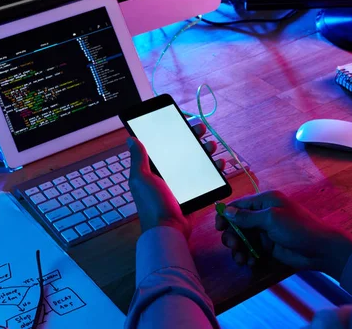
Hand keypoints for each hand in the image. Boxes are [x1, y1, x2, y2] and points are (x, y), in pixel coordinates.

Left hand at [128, 123, 222, 237]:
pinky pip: (206, 177)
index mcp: (153, 169)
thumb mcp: (141, 178)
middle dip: (192, 138)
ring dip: (205, 151)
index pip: (163, 145)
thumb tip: (131, 139)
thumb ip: (138, 158)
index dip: (172, 132)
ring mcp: (181, 184)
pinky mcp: (194, 193)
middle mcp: (167, 175)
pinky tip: (219, 163)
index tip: (181, 121)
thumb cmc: (152, 203)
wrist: (169, 229)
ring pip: (196, 161)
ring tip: (212, 146)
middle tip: (200, 128)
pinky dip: (214, 169)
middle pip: (182, 150)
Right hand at [215, 191, 351, 280]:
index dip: (225, 215)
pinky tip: (251, 261)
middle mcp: (262, 214)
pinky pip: (251, 249)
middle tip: (233, 246)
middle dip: (232, 235)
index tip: (218, 227)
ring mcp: (265, 231)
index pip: (238, 205)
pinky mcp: (268, 245)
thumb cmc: (297, 228)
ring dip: (238, 248)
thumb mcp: (271, 219)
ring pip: (243, 238)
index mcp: (264, 202)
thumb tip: (227, 211)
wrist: (320, 249)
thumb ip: (247, 216)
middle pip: (237, 223)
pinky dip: (248, 255)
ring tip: (241, 258)